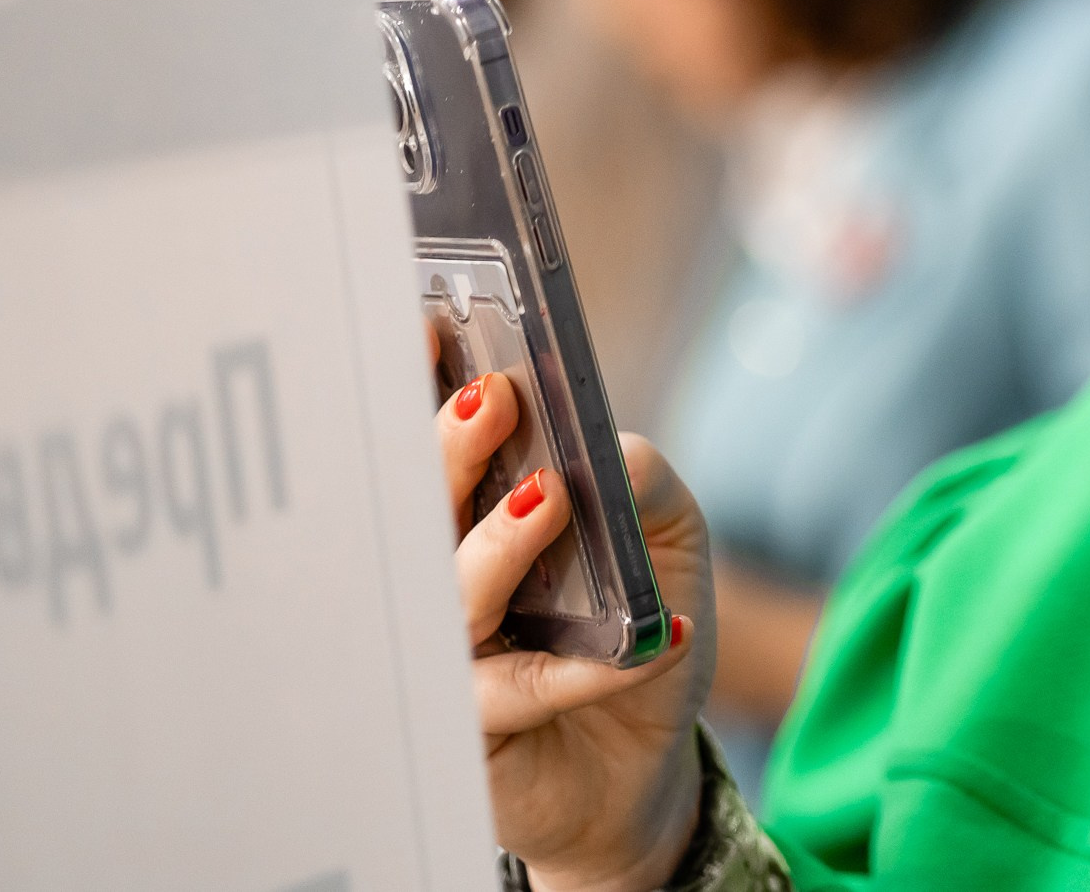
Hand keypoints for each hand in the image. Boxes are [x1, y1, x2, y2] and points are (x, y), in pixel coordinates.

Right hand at [435, 365, 716, 891]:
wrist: (641, 765)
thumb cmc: (636, 629)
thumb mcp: (667, 538)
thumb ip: (640, 481)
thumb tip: (608, 448)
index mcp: (480, 513)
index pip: (438, 442)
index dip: (424, 384)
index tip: (434, 325)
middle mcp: (447, 576)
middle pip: (422, 506)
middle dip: (449, 446)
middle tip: (493, 401)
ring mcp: (449, 655)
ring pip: (453, 594)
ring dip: (499, 542)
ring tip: (549, 497)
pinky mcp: (474, 730)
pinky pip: (524, 691)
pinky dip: (592, 667)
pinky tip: (655, 639)